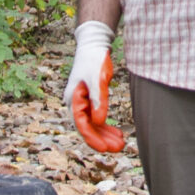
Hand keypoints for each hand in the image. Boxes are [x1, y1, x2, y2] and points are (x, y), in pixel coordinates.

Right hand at [67, 22, 123, 152]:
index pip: (81, 124)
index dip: (93, 138)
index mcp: (73, 99)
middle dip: (102, 140)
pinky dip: (106, 126)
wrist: (94, 45)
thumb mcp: (98, 79)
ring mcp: (82, 102)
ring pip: (93, 124)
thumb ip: (98, 100)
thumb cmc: (94, 60)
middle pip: (87, 128)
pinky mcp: (90, 100)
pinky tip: (118, 133)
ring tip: (121, 144)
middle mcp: (75, 103)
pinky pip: (97, 118)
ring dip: (105, 135)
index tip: (105, 148)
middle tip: (118, 149)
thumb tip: (98, 122)